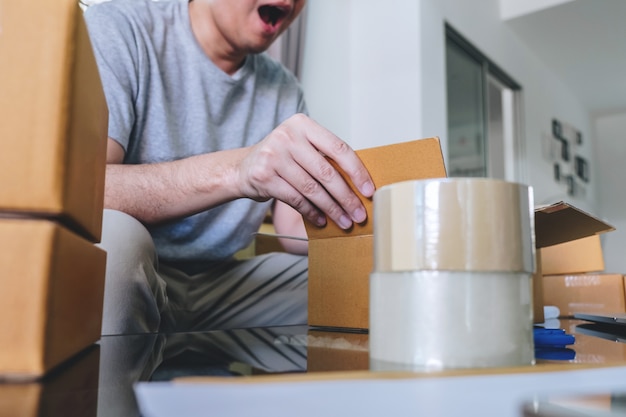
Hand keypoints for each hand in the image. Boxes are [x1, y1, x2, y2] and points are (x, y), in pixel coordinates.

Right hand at [238, 114, 374, 228]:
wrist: (242, 168)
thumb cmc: (281, 158)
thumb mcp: (301, 147)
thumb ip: (324, 157)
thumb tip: (359, 184)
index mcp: (303, 125)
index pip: (338, 148)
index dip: (356, 171)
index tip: (368, 190)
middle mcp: (287, 137)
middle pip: (326, 172)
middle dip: (346, 197)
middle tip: (359, 214)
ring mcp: (273, 156)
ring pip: (312, 189)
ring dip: (332, 209)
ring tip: (344, 221)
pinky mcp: (264, 177)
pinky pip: (296, 199)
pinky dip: (312, 212)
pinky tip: (322, 221)